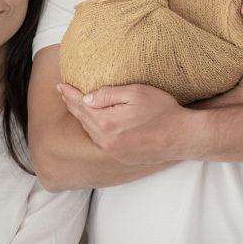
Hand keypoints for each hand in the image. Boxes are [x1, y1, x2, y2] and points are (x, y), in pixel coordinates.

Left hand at [60, 82, 185, 164]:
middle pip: (82, 119)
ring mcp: (114, 152)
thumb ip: (108, 94)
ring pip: (90, 132)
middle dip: (72, 105)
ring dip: (81, 118)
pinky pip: (101, 142)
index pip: (81, 105)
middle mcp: (106, 141)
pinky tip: (93, 123)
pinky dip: (93, 130)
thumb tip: (87, 98)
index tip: (59, 86)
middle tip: (62, 93)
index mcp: (107, 123)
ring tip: (74, 106)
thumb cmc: (163, 111)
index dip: (69, 94)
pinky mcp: (122, 157)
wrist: (183, 137)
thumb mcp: (137, 92)